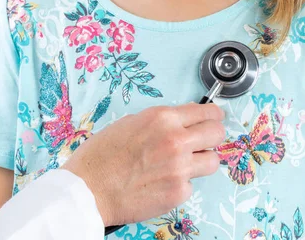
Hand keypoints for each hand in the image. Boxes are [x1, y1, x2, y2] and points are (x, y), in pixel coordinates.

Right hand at [61, 101, 224, 226]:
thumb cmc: (102, 156)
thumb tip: (179, 123)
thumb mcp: (131, 123)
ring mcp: (180, 167)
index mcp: (163, 118)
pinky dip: (182, 183)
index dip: (213, 115)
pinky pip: (191, 184)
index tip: (215, 118)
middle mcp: (176, 140)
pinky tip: (164, 181)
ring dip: (202, 160)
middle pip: (216, 133)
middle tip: (207, 139)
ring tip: (187, 163)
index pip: (205, 111)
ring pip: (212, 161)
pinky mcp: (178, 192)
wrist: (88, 189)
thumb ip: (160, 122)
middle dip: (214, 135)